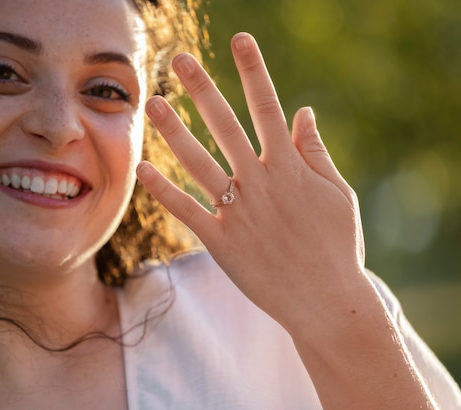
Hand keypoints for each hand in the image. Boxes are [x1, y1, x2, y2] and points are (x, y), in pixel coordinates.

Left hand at [136, 32, 365, 329]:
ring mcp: (239, 211)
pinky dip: (164, 191)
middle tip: (179, 59)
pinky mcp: (222, 241)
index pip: (268, 107)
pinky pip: (187, 211)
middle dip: (203, 89)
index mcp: (290, 167)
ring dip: (175, 131)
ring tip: (153, 102)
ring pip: (200, 162)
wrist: (327, 301)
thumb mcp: (337, 194)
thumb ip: (316, 151)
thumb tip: (303, 110)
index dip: (253, 70)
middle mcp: (261, 182)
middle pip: (226, 126)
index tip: (239, 39)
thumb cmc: (337, 245)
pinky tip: (143, 168)